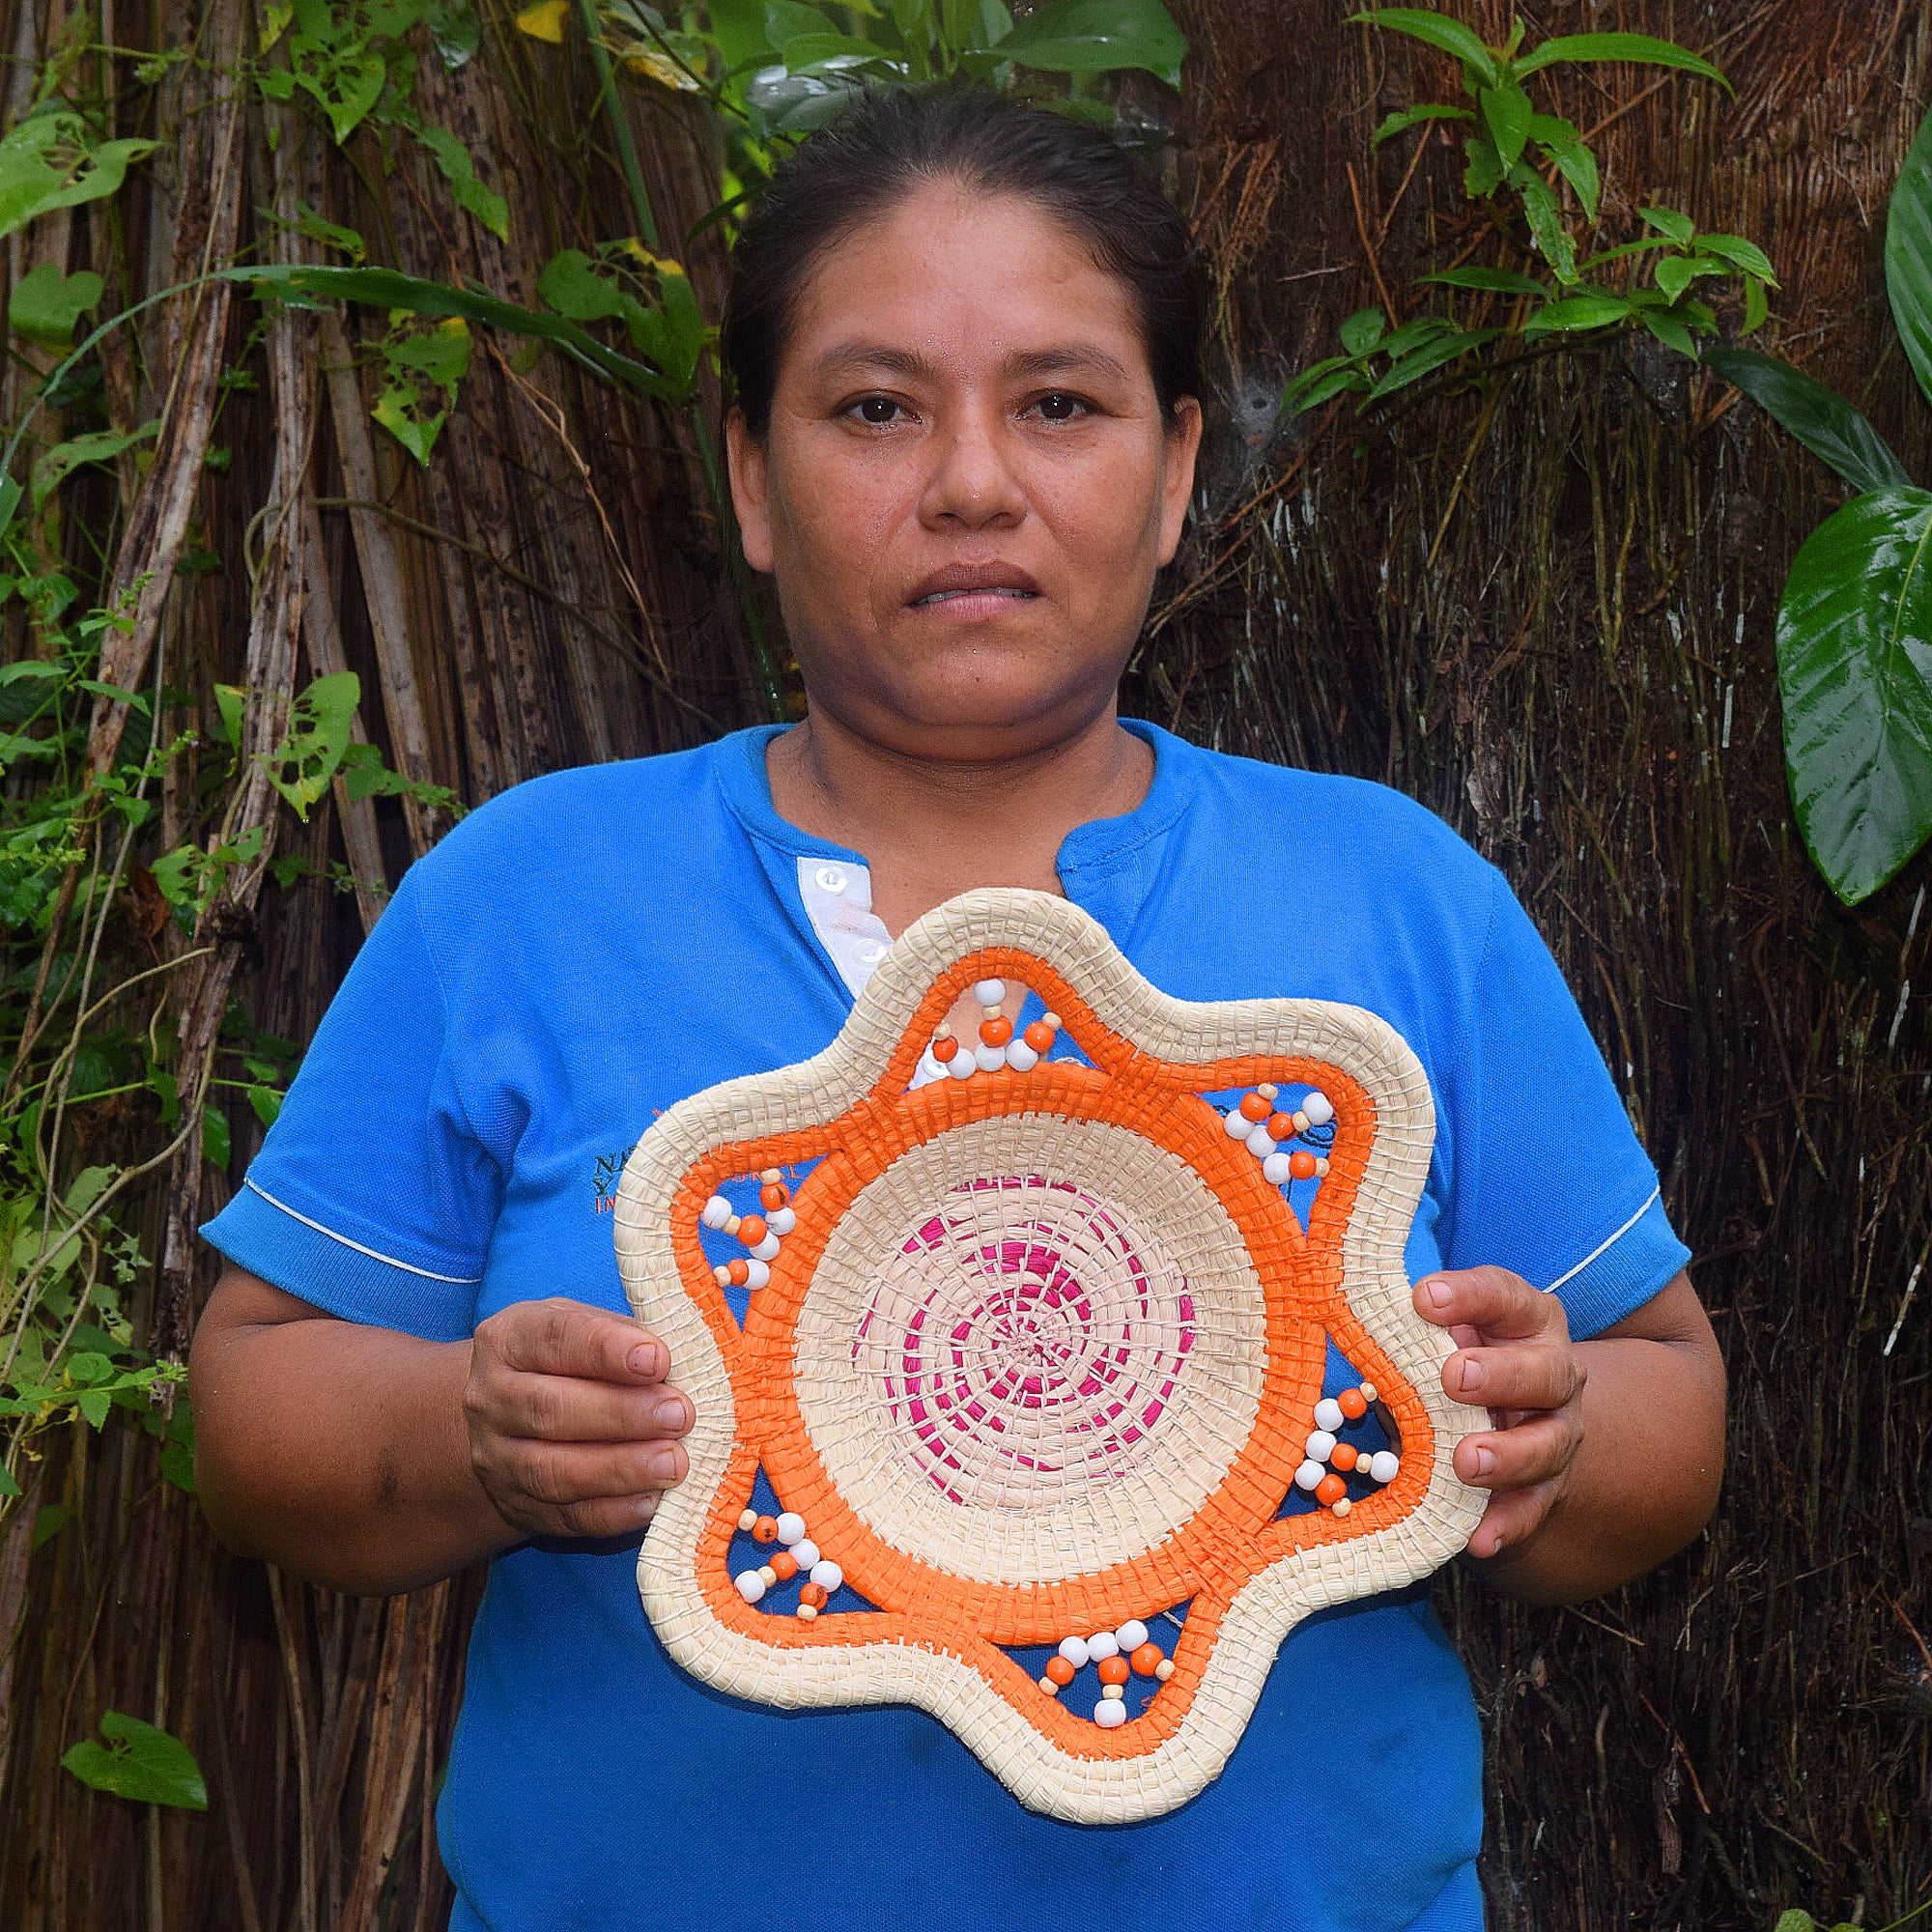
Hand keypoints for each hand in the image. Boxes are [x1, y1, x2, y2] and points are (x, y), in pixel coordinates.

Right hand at [464, 1297, 693, 1540]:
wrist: (512, 1417)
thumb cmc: (569, 1360)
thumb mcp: (587, 1327)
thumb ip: (627, 1337)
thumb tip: (683, 1359)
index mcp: (509, 1340)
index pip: (554, 1339)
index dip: (607, 1350)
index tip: (658, 1360)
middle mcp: (491, 1399)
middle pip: (549, 1409)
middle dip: (622, 1414)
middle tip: (680, 1415)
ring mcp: (497, 1459)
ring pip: (553, 1471)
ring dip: (621, 1469)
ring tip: (674, 1463)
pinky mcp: (518, 1506)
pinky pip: (565, 1517)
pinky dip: (612, 1513)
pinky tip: (653, 1502)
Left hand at [1412, 1266, 1585, 1561]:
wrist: (1508, 1418)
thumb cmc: (1451, 1359)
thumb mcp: (1435, 1336)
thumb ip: (1406, 1332)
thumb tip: (1340, 1326)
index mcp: (1522, 1319)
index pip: (1504, 1296)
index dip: (1469, 1295)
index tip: (1423, 1297)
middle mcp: (1552, 1370)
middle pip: (1545, 1369)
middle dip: (1500, 1374)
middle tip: (1453, 1377)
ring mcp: (1556, 1430)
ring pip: (1548, 1443)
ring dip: (1507, 1455)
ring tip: (1466, 1463)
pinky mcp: (1548, 1485)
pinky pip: (1533, 1507)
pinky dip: (1507, 1523)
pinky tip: (1478, 1538)